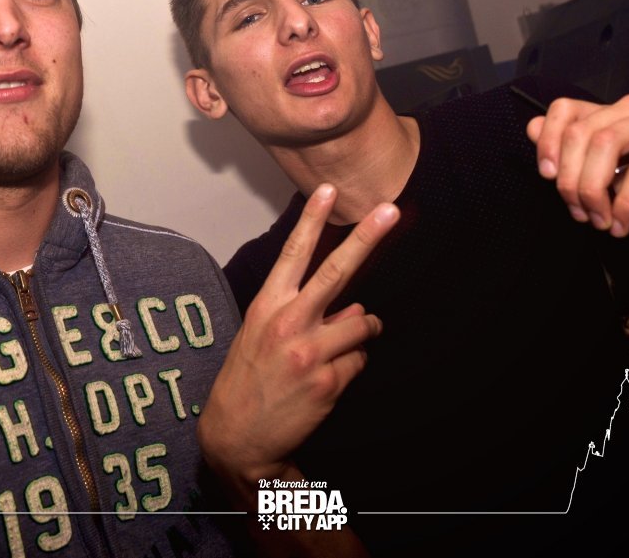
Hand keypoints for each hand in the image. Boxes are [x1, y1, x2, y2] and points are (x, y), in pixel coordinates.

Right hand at [199, 184, 398, 486]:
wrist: (236, 438)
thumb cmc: (249, 380)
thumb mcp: (261, 337)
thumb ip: (303, 315)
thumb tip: (353, 307)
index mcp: (268, 307)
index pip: (294, 255)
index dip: (312, 219)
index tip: (328, 189)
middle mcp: (289, 324)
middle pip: (337, 271)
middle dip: (367, 237)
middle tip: (391, 209)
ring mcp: (310, 353)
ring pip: (361, 323)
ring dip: (359, 333)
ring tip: (335, 351)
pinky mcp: (328, 382)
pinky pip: (359, 361)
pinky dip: (351, 367)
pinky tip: (326, 381)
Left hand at [525, 94, 628, 250]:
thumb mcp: (596, 184)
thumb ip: (568, 157)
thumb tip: (532, 127)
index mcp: (609, 115)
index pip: (565, 110)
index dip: (548, 142)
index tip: (546, 176)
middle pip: (581, 131)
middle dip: (571, 180)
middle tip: (579, 212)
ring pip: (606, 142)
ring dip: (595, 189)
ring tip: (600, 219)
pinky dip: (626, 201)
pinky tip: (622, 222)